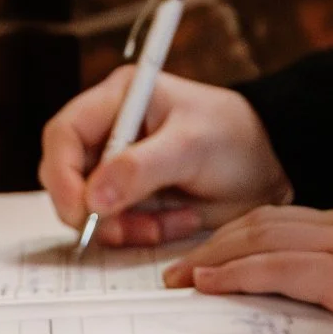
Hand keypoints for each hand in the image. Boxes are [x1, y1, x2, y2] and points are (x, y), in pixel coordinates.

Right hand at [39, 70, 292, 246]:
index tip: (80, 209)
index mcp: (119, 100)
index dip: (62, 173)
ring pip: (89, 208)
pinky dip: (142, 233)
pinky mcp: (133, 198)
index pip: (64, 133)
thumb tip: (93, 198)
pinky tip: (179, 220)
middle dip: (91, 209)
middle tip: (122, 229)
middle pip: (67, 175)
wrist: (270, 167)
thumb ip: (141, 169)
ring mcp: (119, 167)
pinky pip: (117, 226)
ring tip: (168, 223)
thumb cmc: (235, 138)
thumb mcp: (191, 147)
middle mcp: (111, 131)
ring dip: (122, 226)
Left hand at [163, 202, 332, 333]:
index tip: (226, 254)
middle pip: (269, 222)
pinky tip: (208, 284)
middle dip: (221, 241)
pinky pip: (278, 269)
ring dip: (214, 256)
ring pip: (263, 238)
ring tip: (181, 276)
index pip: (299, 226)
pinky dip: (235, 274)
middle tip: (184, 265)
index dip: (254, 238)